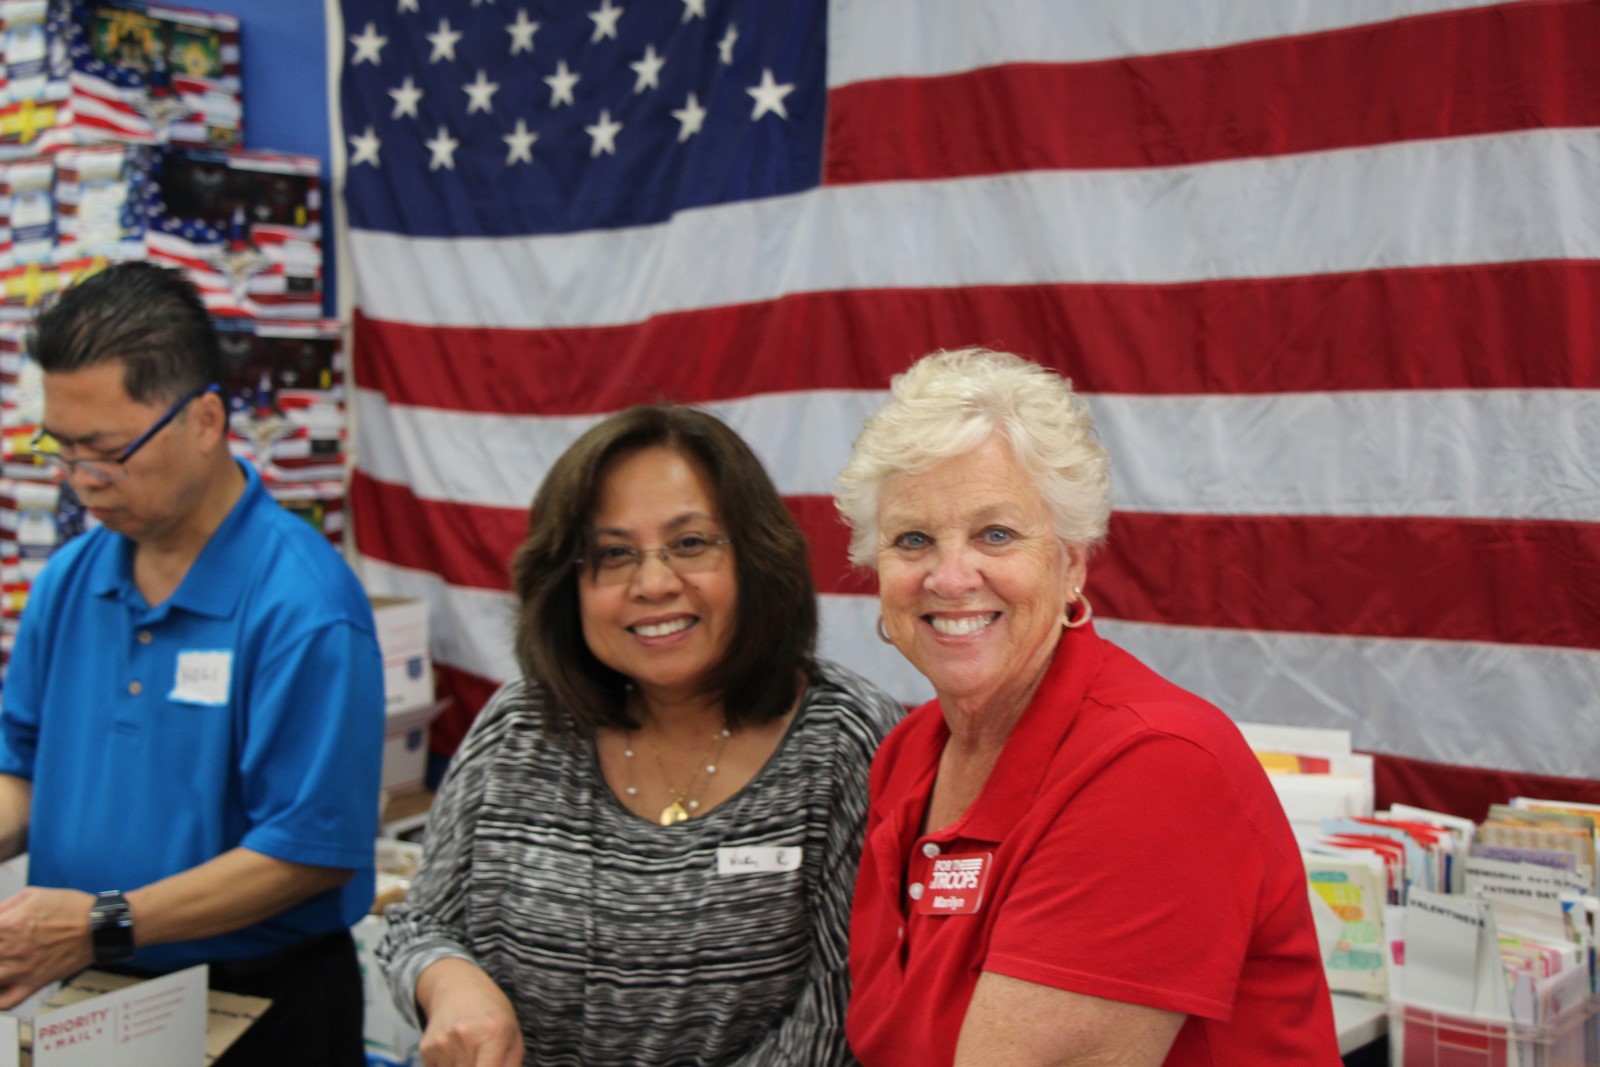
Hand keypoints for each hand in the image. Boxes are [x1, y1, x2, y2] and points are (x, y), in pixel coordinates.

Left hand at [0, 887, 95, 1008]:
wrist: (98, 927)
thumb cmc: (71, 909)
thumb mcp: (33, 894)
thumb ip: (5, 906)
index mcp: (6, 925)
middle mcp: (9, 949)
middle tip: (4, 946)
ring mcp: (20, 969)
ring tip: (2, 964)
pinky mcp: (33, 984)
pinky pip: (6, 1002)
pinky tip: (0, 989)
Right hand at [415, 958, 523, 1066]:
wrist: (457, 987)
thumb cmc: (492, 1014)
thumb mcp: (513, 1034)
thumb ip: (511, 1066)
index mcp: (493, 1033)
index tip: (489, 1065)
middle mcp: (466, 1037)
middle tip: (482, 1057)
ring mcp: (443, 1043)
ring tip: (470, 1052)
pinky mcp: (426, 1049)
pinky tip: (455, 1051)